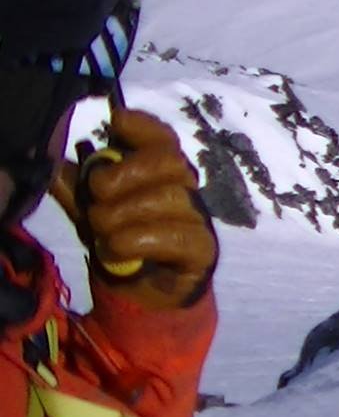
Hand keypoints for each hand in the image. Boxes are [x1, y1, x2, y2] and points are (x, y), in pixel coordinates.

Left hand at [50, 109, 218, 309]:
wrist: (145, 295)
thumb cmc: (123, 244)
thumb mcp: (92, 212)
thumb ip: (76, 190)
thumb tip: (56, 164)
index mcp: (161, 175)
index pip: (164, 139)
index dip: (144, 126)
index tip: (117, 122)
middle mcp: (186, 190)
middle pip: (171, 162)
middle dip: (128, 172)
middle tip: (97, 193)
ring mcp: (198, 219)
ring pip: (171, 197)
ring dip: (124, 212)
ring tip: (101, 229)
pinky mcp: (203, 249)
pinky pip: (175, 235)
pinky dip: (136, 239)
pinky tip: (115, 247)